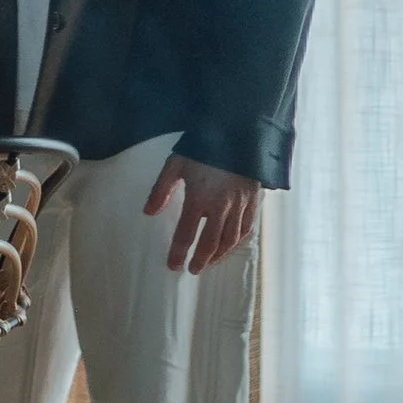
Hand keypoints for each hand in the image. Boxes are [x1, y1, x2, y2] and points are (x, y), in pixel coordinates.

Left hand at [142, 153, 261, 274]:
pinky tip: (229, 245)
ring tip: (209, 262)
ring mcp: (240, 205)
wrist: (238, 132)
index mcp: (200, 197)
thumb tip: (149, 212)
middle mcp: (221, 206)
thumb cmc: (204, 146)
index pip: (186, 233)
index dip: (178, 252)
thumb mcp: (176, 163)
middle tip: (192, 270)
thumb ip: (162, 189)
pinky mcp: (253, 201)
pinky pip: (246, 228)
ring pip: (230, 239)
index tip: (173, 266)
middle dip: (201, 259)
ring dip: (219, 255)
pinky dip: (237, 241)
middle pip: (210, 242)